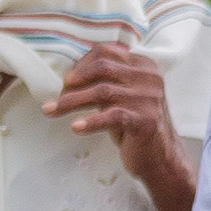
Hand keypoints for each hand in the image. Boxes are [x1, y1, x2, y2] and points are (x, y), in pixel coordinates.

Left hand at [52, 42, 190, 210]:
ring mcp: (149, 98)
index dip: (81, 65)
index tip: (66, 81)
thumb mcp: (120, 96)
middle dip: (73, 83)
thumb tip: (67, 78)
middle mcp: (149, 78)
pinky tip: (75, 127)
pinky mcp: (146, 120)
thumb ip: (104, 82)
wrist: (160, 157)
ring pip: (102, 92)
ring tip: (50, 111)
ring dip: (71, 102)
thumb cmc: (133, 126)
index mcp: (144, 65)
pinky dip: (90, 121)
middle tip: (55, 98)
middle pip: (102, 69)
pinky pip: (112, 116)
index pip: (107, 53)